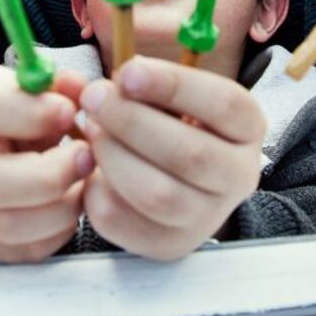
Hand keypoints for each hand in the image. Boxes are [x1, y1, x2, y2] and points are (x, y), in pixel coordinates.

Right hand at [0, 66, 93, 262]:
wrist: (2, 163)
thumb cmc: (28, 122)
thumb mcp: (44, 95)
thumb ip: (65, 88)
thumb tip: (81, 89)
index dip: (32, 113)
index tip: (69, 112)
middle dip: (50, 176)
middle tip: (85, 159)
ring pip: (6, 224)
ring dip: (59, 208)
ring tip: (82, 186)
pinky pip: (21, 250)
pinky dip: (56, 232)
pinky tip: (68, 208)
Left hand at [78, 57, 265, 260]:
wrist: (185, 184)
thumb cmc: (171, 124)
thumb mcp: (162, 96)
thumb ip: (123, 82)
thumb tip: (67, 81)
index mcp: (247, 127)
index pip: (224, 104)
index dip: (175, 86)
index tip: (128, 70)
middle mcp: (239, 175)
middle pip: (189, 154)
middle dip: (132, 122)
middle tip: (94, 98)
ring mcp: (207, 216)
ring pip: (159, 194)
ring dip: (114, 157)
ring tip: (91, 132)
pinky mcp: (171, 245)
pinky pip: (129, 224)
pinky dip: (100, 193)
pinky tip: (91, 169)